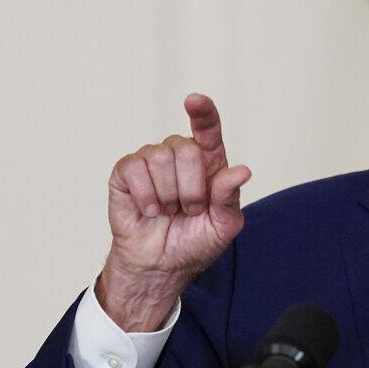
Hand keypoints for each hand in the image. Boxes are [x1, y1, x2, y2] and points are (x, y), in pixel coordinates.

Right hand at [96, 93, 250, 330]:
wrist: (161, 266)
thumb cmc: (194, 242)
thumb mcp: (223, 225)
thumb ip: (229, 196)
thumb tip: (242, 171)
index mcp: (209, 162)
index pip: (208, 128)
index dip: (203, 111)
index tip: (194, 101)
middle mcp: (180, 155)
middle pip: (186, 148)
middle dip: (191, 188)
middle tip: (190, 210)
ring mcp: (151, 160)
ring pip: (159, 156)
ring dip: (167, 194)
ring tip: (168, 211)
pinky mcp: (126, 172)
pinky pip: (134, 168)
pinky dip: (145, 195)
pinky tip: (149, 211)